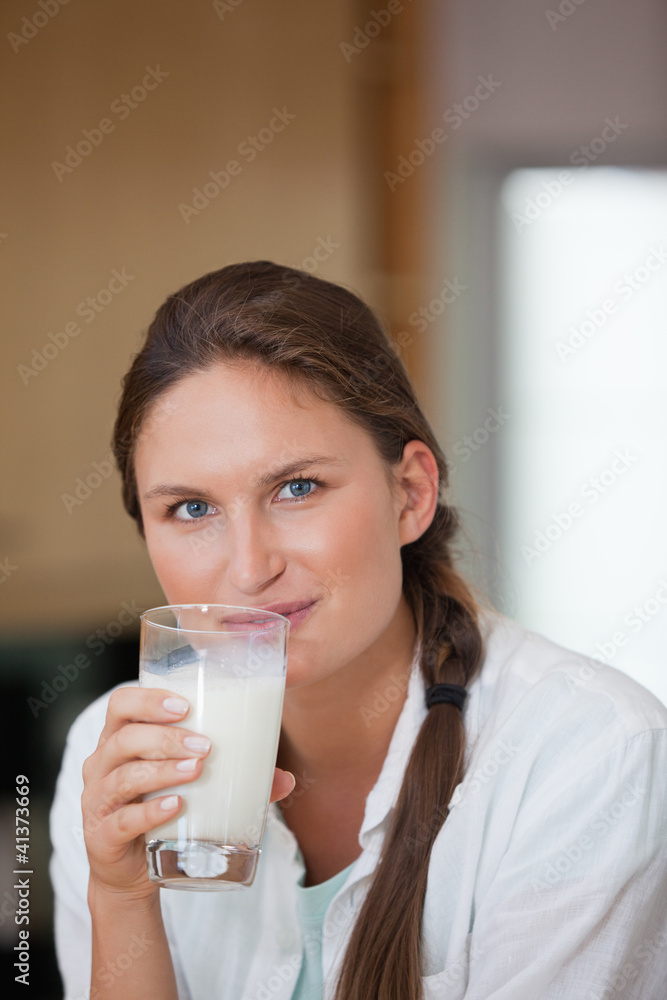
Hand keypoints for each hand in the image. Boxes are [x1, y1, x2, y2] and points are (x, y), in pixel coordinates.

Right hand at [81, 686, 295, 901]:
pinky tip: (177, 807)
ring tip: (197, 771)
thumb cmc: (162, 811)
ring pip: (123, 778)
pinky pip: (123, 821)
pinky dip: (150, 812)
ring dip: (162, 771)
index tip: (185, 705)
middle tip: (205, 746)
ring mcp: (97, 802)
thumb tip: (286, 779)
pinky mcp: (101, 837)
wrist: (131, 873)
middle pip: (124, 739)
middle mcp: (101, 766)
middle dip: (166, 738)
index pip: (122, 705)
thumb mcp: (191, 788)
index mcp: (119, 740)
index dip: (148, 700)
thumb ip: (236, 779)